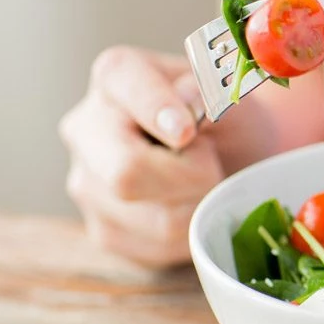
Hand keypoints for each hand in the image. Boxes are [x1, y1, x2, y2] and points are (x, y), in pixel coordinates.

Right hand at [59, 47, 225, 267]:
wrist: (236, 160)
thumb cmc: (231, 122)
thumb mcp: (233, 97)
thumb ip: (211, 93)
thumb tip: (189, 100)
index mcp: (116, 77)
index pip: (123, 84)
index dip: (156, 108)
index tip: (187, 131)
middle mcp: (86, 128)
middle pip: (126, 171)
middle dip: (189, 176)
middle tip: (212, 164)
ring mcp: (87, 184)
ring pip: (154, 218)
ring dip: (199, 204)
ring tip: (205, 181)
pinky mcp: (104, 231)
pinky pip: (158, 246)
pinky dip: (192, 231)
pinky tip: (193, 205)